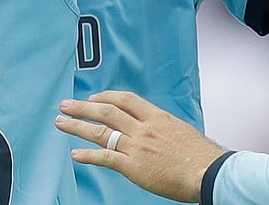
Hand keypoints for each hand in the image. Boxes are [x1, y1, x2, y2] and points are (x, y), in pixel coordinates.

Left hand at [55, 91, 227, 202]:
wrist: (207, 172)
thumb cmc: (202, 156)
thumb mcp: (183, 132)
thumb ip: (165, 129)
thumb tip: (160, 131)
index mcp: (157, 117)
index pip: (126, 99)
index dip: (106, 97)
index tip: (94, 98)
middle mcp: (144, 128)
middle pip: (106, 111)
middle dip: (83, 107)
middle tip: (65, 104)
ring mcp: (137, 146)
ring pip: (101, 131)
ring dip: (77, 126)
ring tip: (61, 122)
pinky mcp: (133, 166)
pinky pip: (105, 157)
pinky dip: (88, 156)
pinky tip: (75, 154)